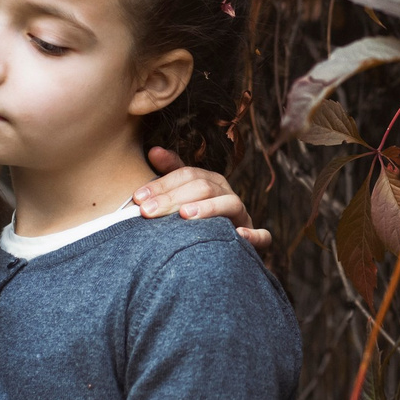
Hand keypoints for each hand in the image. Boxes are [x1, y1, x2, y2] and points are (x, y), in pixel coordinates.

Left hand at [138, 147, 269, 251]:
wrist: (218, 249)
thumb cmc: (195, 218)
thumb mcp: (181, 194)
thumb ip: (170, 173)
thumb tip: (153, 150)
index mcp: (210, 182)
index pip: (186, 174)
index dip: (162, 184)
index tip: (137, 197)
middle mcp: (227, 194)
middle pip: (203, 188)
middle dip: (174, 198)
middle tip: (147, 211)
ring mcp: (242, 216)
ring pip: (230, 204)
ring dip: (208, 208)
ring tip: (184, 216)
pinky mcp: (254, 238)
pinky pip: (261, 236)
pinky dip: (253, 235)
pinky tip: (238, 236)